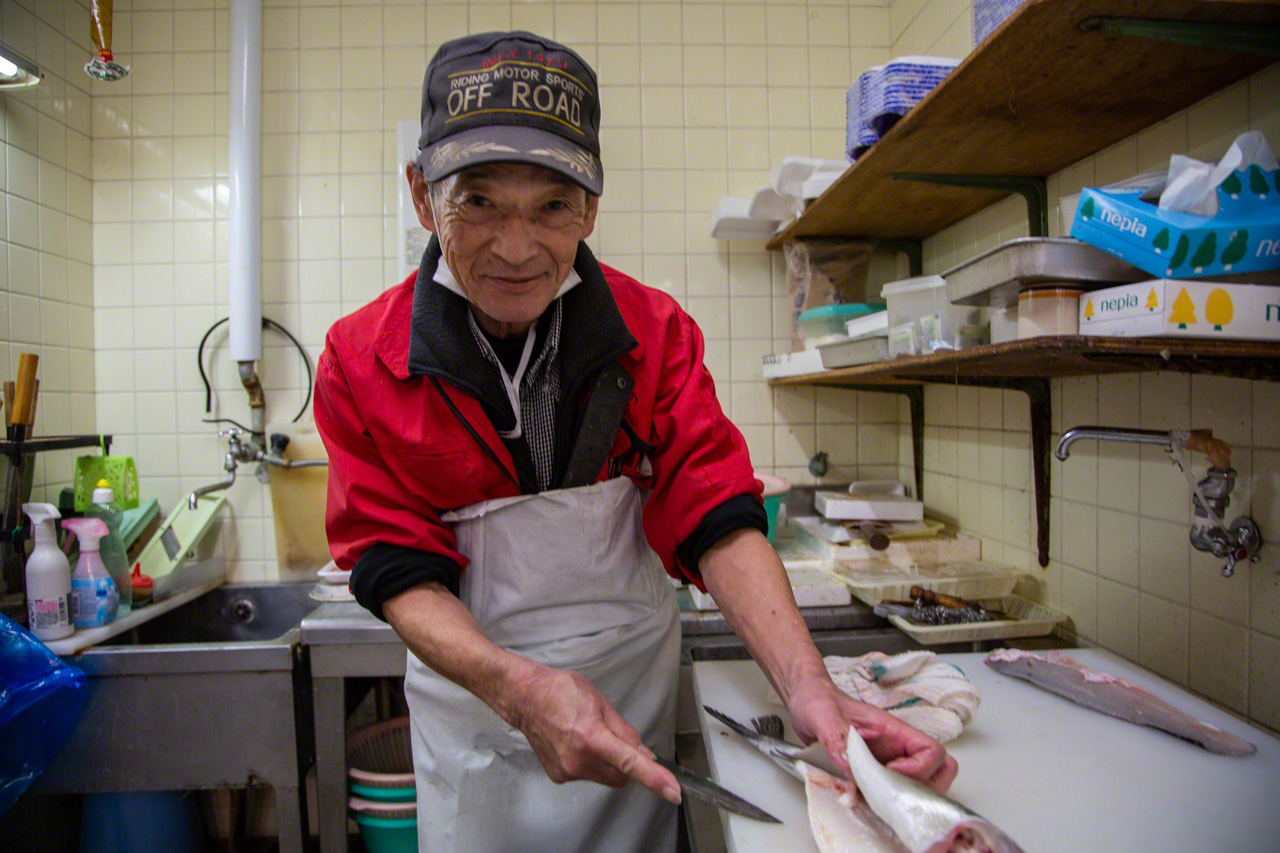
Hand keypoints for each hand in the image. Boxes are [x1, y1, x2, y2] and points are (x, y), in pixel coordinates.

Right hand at [501, 663, 681, 804]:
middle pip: (620, 776)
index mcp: (591, 736)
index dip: (654, 778)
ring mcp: (567, 771)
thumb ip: (625, 732)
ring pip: (604, 777)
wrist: (525, 698)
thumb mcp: (601, 703)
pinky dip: (589, 764)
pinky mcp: (559, 776)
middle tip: (613, 738)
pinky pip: (587, 775)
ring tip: (587, 735)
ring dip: (606, 762)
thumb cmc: (561, 692)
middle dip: (626, 764)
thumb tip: (645, 755)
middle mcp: (578, 759)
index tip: (672, 792)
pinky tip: (574, 743)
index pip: (630, 763)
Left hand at [785, 675, 957, 792]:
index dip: (919, 769)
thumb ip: (837, 736)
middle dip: (923, 790)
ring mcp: (888, 761)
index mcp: (893, 730)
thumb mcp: (822, 715)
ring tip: (875, 798)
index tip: (890, 774)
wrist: (805, 700)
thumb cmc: (817, 700)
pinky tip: (859, 800)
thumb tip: (851, 765)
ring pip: (921, 785)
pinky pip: (892, 793)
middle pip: (939, 771)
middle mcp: (897, 747)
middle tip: (892, 794)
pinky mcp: (874, 773)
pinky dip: (883, 803)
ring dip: (904, 798)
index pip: (932, 751)